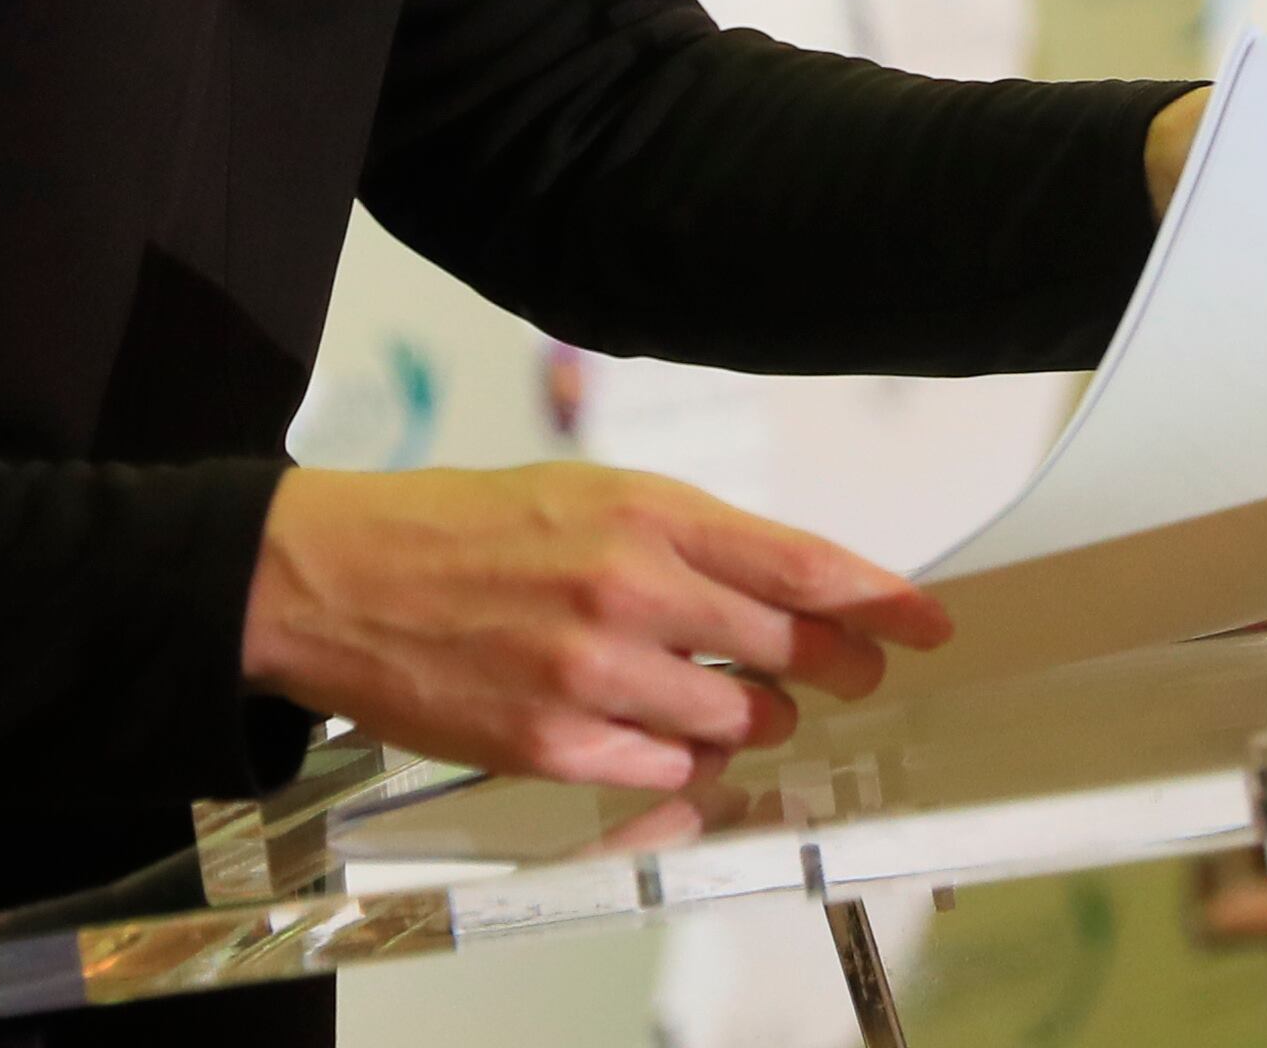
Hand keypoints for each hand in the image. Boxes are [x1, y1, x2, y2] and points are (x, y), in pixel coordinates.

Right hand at [238, 463, 947, 789]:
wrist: (338, 578)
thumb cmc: (461, 529)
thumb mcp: (589, 495)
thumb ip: (687, 539)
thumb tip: (782, 584)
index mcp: (647, 510)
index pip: (802, 561)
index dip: (881, 600)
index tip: (928, 622)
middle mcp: (631, 587)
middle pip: (787, 648)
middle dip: (834, 668)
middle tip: (846, 676)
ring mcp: (593, 672)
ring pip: (733, 720)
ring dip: (751, 720)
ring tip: (734, 705)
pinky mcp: (553, 743)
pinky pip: (663, 770)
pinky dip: (678, 762)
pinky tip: (660, 739)